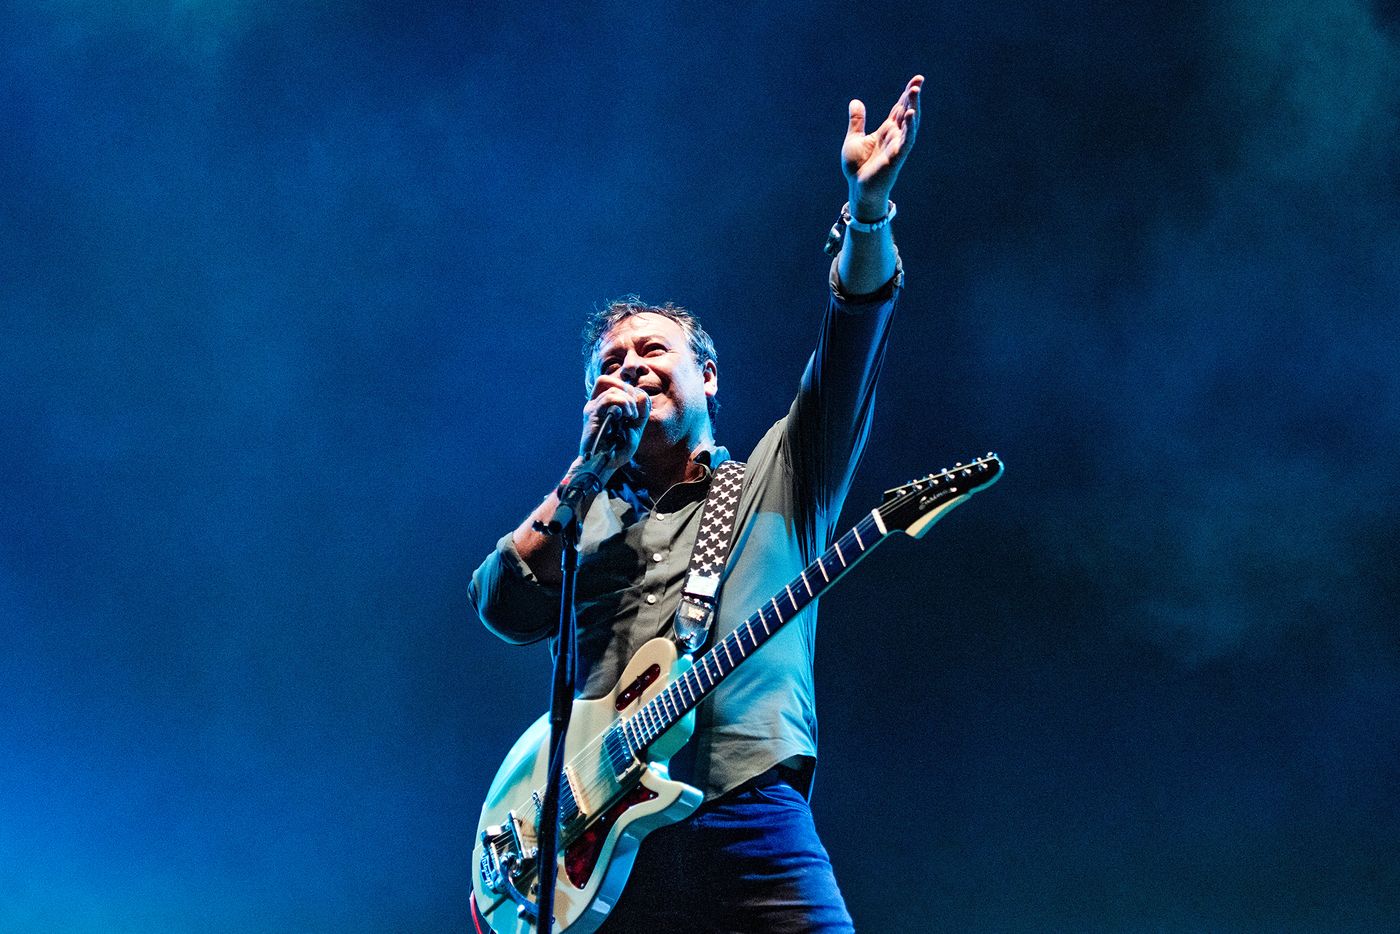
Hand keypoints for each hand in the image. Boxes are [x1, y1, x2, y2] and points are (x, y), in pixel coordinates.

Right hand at [577, 377, 650, 471]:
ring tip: (631, 415)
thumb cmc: (617, 449)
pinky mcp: (591, 416)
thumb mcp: (635, 429)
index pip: (614, 384)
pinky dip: (622, 403)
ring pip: (610, 388)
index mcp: (603, 406)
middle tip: (634, 409)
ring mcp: (592, 409)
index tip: (637, 410)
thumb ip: (642, 413)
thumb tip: (642, 395)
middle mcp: (595, 404)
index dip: (630, 391)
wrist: (604, 465)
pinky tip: (626, 416)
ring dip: (627, 399)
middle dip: (626, 390)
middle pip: (606, 380)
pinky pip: (607, 399)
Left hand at [842, 75, 922, 220]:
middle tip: (918, 80)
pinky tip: (910, 115)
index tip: (916, 80)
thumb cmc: (858, 168)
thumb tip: (856, 101)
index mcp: (886, 130)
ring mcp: (897, 146)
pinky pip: (905, 141)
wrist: (858, 189)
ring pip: (909, 124)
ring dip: (913, 107)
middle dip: (913, 96)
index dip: (907, 94)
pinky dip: (909, 128)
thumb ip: (857, 121)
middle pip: (907, 111)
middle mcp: (895, 136)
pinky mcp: (896, 157)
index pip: (900, 108)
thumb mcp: (854, 139)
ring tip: (915, 91)